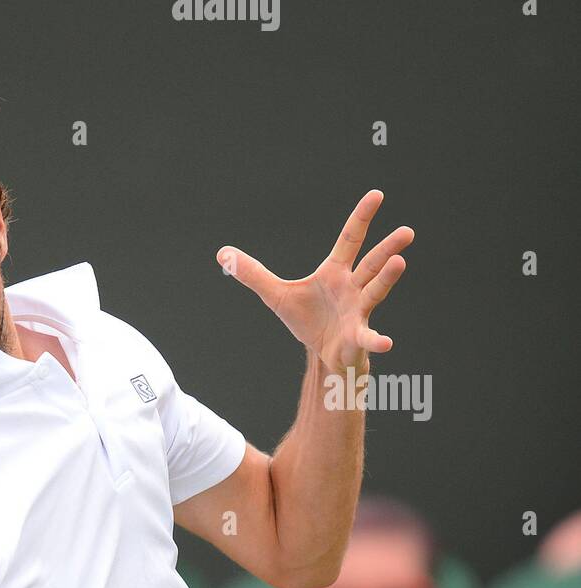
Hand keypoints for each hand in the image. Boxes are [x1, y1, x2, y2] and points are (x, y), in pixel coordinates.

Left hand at [217, 189, 413, 374]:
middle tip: (407, 232)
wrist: (321, 351)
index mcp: (336, 271)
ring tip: (400, 263)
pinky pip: (369, 337)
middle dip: (388, 248)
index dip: (362, 217)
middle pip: (372, 263)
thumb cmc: (307, 319)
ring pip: (376, 291)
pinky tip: (386, 342)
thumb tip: (222, 253)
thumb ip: (252, 274)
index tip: (377, 195)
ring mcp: (359, 311)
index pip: (351, 239)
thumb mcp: (275, 295)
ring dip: (388, 279)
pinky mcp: (357, 336)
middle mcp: (353, 286)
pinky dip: (377, 340)